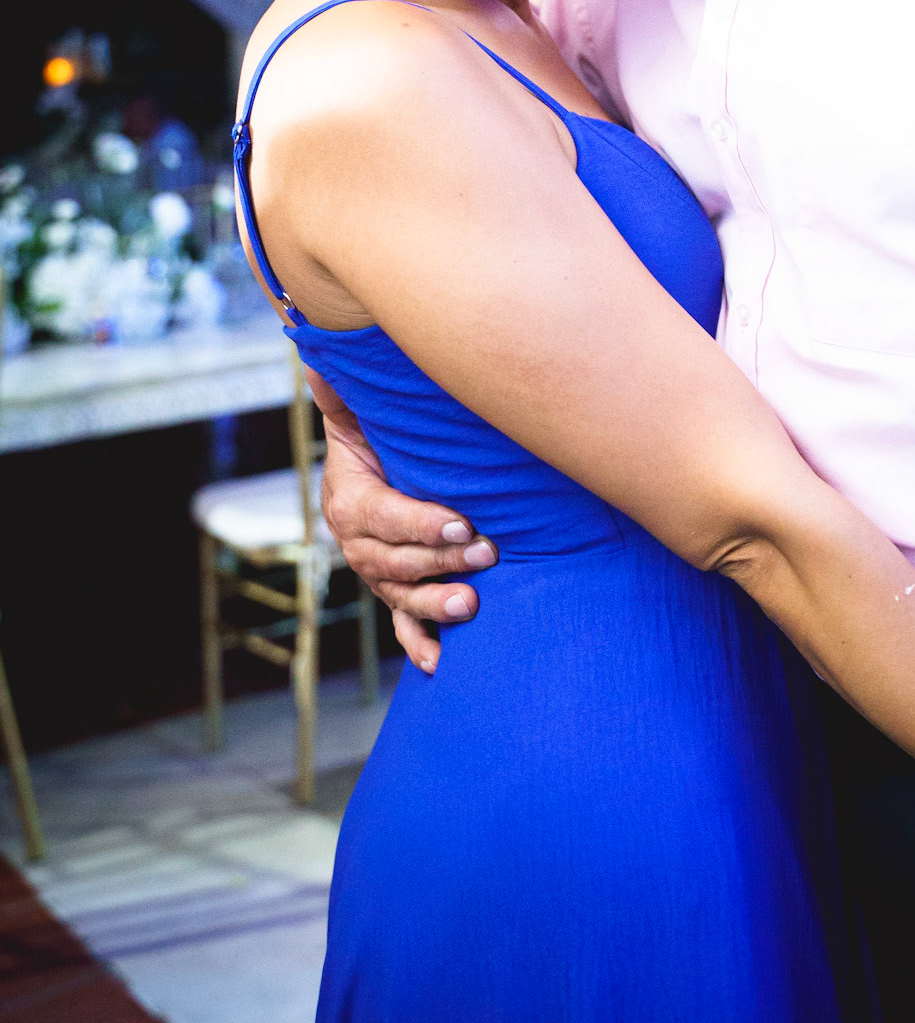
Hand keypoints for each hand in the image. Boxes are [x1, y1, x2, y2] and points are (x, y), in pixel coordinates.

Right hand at [311, 374, 497, 673]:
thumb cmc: (379, 430)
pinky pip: (401, 622)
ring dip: (434, 603)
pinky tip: (439, 664)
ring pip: (399, 594)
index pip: (382, 516)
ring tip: (471, 605)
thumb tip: (317, 358)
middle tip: (488, 552)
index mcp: (347, 498)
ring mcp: (376, 571)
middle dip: (441, 559)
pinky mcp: (396, 590)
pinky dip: (418, 644)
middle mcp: (356, 542)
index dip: (419, 522)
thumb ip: (342, 392)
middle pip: (394, 560)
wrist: (376, 462)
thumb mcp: (361, 410)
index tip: (462, 521)